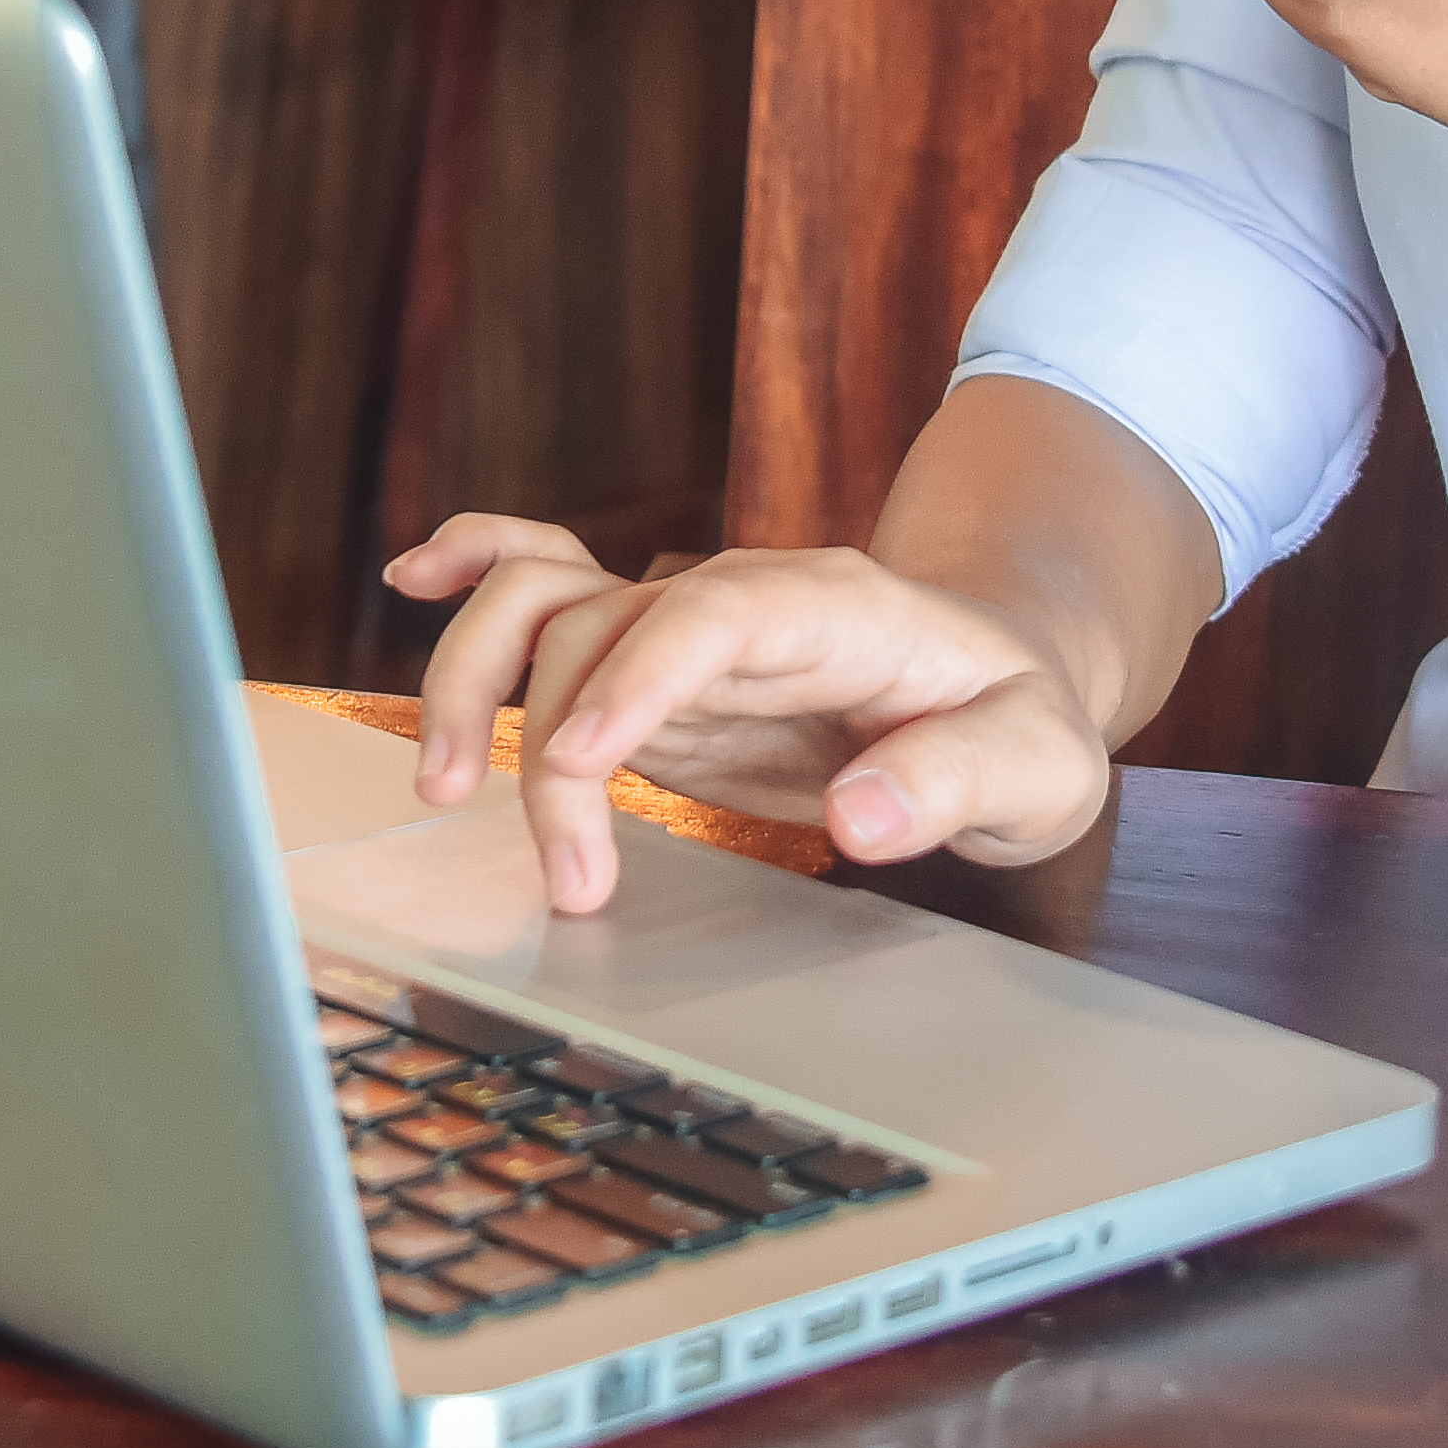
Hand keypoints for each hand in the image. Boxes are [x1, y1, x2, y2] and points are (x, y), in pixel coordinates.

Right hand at [388, 514, 1119, 914]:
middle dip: (553, 744)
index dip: (634, 678)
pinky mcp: (650, 662)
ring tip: (449, 791)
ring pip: (543, 597)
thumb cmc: (1019, 723)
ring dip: (476, 678)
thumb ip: (958, 782)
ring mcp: (686, 622)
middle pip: (601, 622)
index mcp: (840, 606)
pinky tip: (409, 580)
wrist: (1000, 681)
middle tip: (568, 879)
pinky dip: (473, 568)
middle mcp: (743, 595)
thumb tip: (861, 819)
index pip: (713, 613)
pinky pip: (544, 580)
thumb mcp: (1038, 766)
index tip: (578, 764)